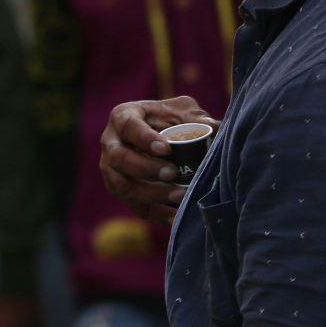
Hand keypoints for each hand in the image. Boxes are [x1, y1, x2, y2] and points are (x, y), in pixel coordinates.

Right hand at [100, 97, 216, 224]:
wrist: (161, 135)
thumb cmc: (171, 119)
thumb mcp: (183, 110)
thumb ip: (197, 117)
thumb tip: (215, 128)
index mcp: (123, 117)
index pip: (128, 127)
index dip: (144, 139)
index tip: (167, 149)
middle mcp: (110, 142)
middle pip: (119, 158)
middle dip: (145, 168)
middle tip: (173, 173)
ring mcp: (111, 169)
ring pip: (123, 186)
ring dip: (151, 194)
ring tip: (181, 196)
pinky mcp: (120, 190)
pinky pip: (134, 206)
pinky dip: (156, 213)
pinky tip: (175, 216)